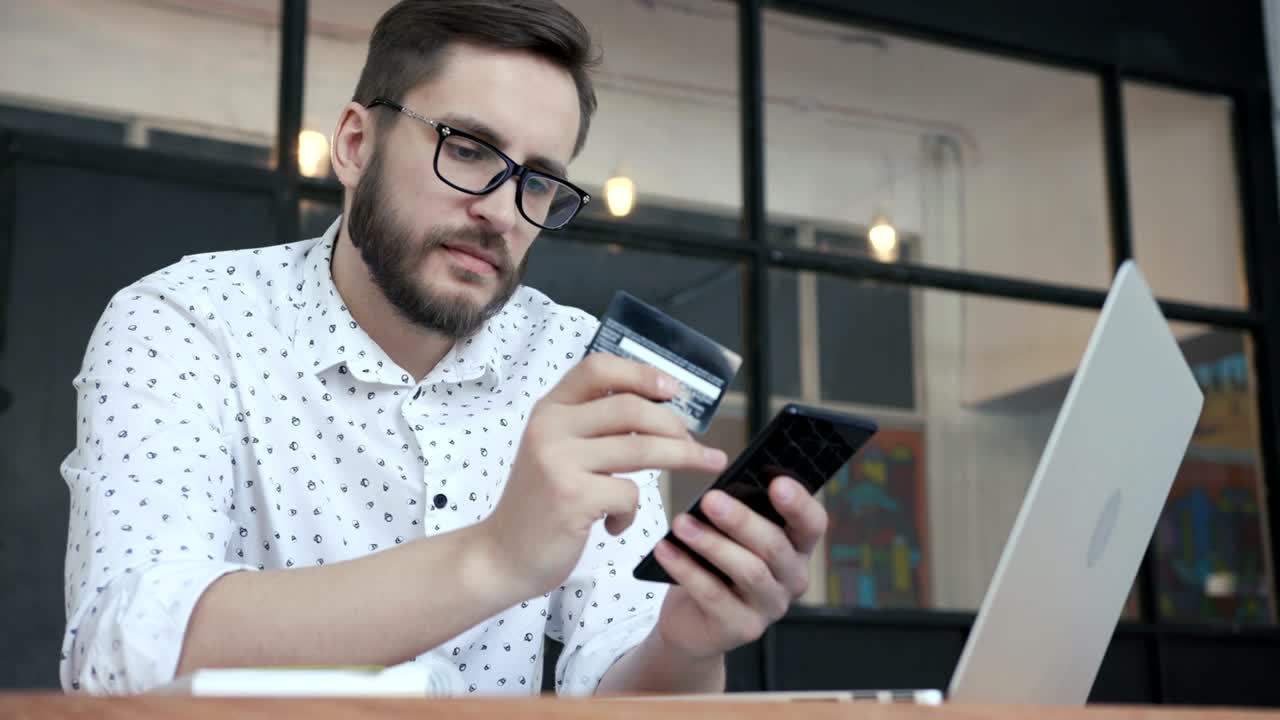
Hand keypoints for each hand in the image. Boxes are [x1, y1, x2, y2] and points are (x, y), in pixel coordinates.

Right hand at [479, 353, 728, 598]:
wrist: (502, 555)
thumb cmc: (541, 504)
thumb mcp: (556, 451)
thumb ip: (593, 427)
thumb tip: (659, 412)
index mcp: (549, 410)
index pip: (597, 370)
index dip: (640, 373)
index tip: (671, 389)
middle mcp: (550, 428)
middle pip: (630, 409)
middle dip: (675, 425)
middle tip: (696, 443)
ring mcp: (558, 462)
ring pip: (640, 448)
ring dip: (682, 456)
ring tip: (704, 463)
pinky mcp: (572, 497)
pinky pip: (628, 493)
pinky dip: (632, 512)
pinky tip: (614, 523)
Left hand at [651, 475, 827, 661]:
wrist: (694, 622)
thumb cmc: (716, 567)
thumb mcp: (731, 538)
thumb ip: (736, 518)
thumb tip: (720, 491)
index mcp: (797, 548)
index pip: (812, 523)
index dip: (799, 503)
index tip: (777, 483)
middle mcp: (793, 578)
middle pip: (774, 546)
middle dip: (741, 520)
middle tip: (710, 499)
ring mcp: (770, 606)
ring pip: (748, 570)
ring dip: (711, 543)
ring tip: (681, 523)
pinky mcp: (744, 628)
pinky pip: (714, 594)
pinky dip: (686, 569)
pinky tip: (666, 550)